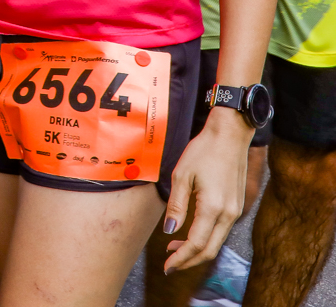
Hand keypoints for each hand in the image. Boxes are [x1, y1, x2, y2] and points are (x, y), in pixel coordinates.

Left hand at [163, 110, 254, 272]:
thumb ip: (176, 206)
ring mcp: (235, 211)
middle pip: (209, 250)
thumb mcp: (181, 175)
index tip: (167, 267)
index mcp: (213, 208)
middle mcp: (228, 214)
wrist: (229, 136)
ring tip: (175, 249)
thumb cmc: (203, 151)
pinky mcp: (236, 206)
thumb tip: (169, 230)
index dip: (181, 259)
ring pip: (216, 243)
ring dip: (196, 250)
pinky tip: (190, 234)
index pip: (196, 244)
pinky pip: (221, 231)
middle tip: (170, 264)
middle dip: (189, 261)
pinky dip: (205, 239)